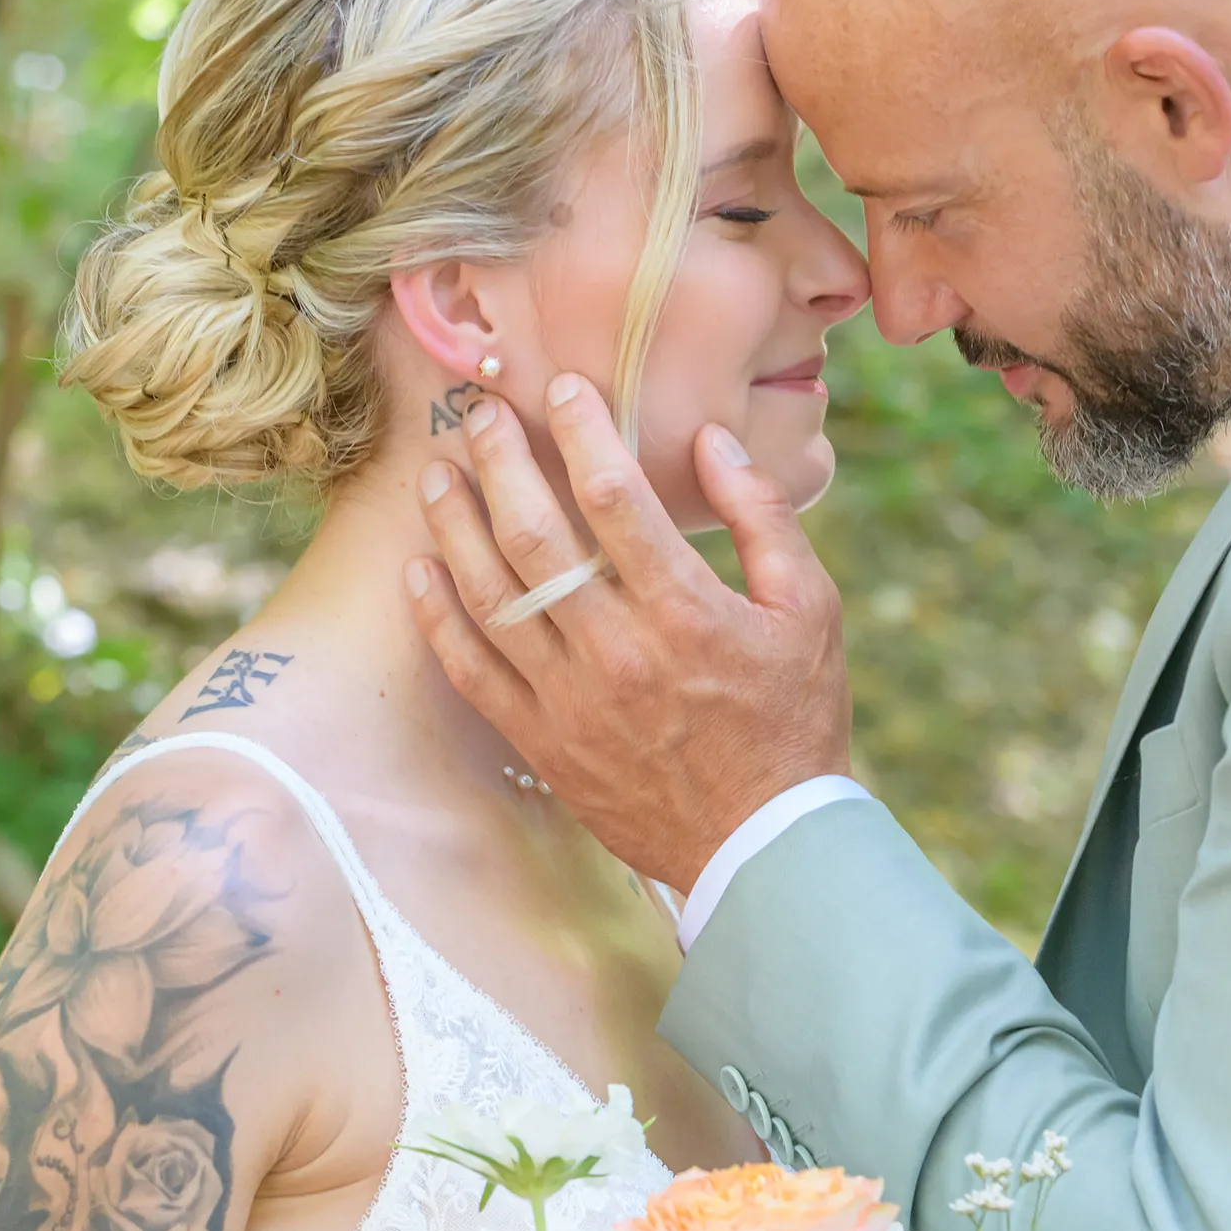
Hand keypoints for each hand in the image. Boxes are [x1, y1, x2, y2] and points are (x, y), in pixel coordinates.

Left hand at [403, 372, 851, 889]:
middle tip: (482, 412)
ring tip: (436, 474)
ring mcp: (571, 700)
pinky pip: (473, 672)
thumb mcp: (809, 608)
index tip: (564, 387)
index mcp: (686, 610)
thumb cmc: (794, 717)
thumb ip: (763, 517)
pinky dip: (439, 619)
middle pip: (535, 535)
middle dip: (502, 461)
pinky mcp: (542, 741)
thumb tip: (712, 439)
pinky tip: (421, 571)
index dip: (583, 431)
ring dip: (455, 527)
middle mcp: (617, 650)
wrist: (761, 843)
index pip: (615, 498)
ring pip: (492, 596)